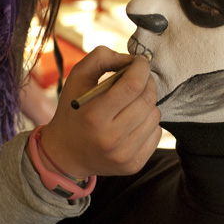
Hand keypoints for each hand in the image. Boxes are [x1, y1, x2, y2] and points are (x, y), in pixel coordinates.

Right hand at [35, 46, 160, 177]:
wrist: (66, 154)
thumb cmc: (74, 110)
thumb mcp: (77, 78)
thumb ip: (101, 58)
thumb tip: (130, 60)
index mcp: (94, 116)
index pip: (133, 85)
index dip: (141, 68)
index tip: (139, 62)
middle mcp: (109, 139)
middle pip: (147, 100)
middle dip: (147, 83)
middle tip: (137, 79)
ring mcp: (123, 155)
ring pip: (155, 115)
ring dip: (147, 103)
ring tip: (130, 104)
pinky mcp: (133, 165)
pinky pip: (157, 133)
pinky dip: (148, 122)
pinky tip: (132, 122)